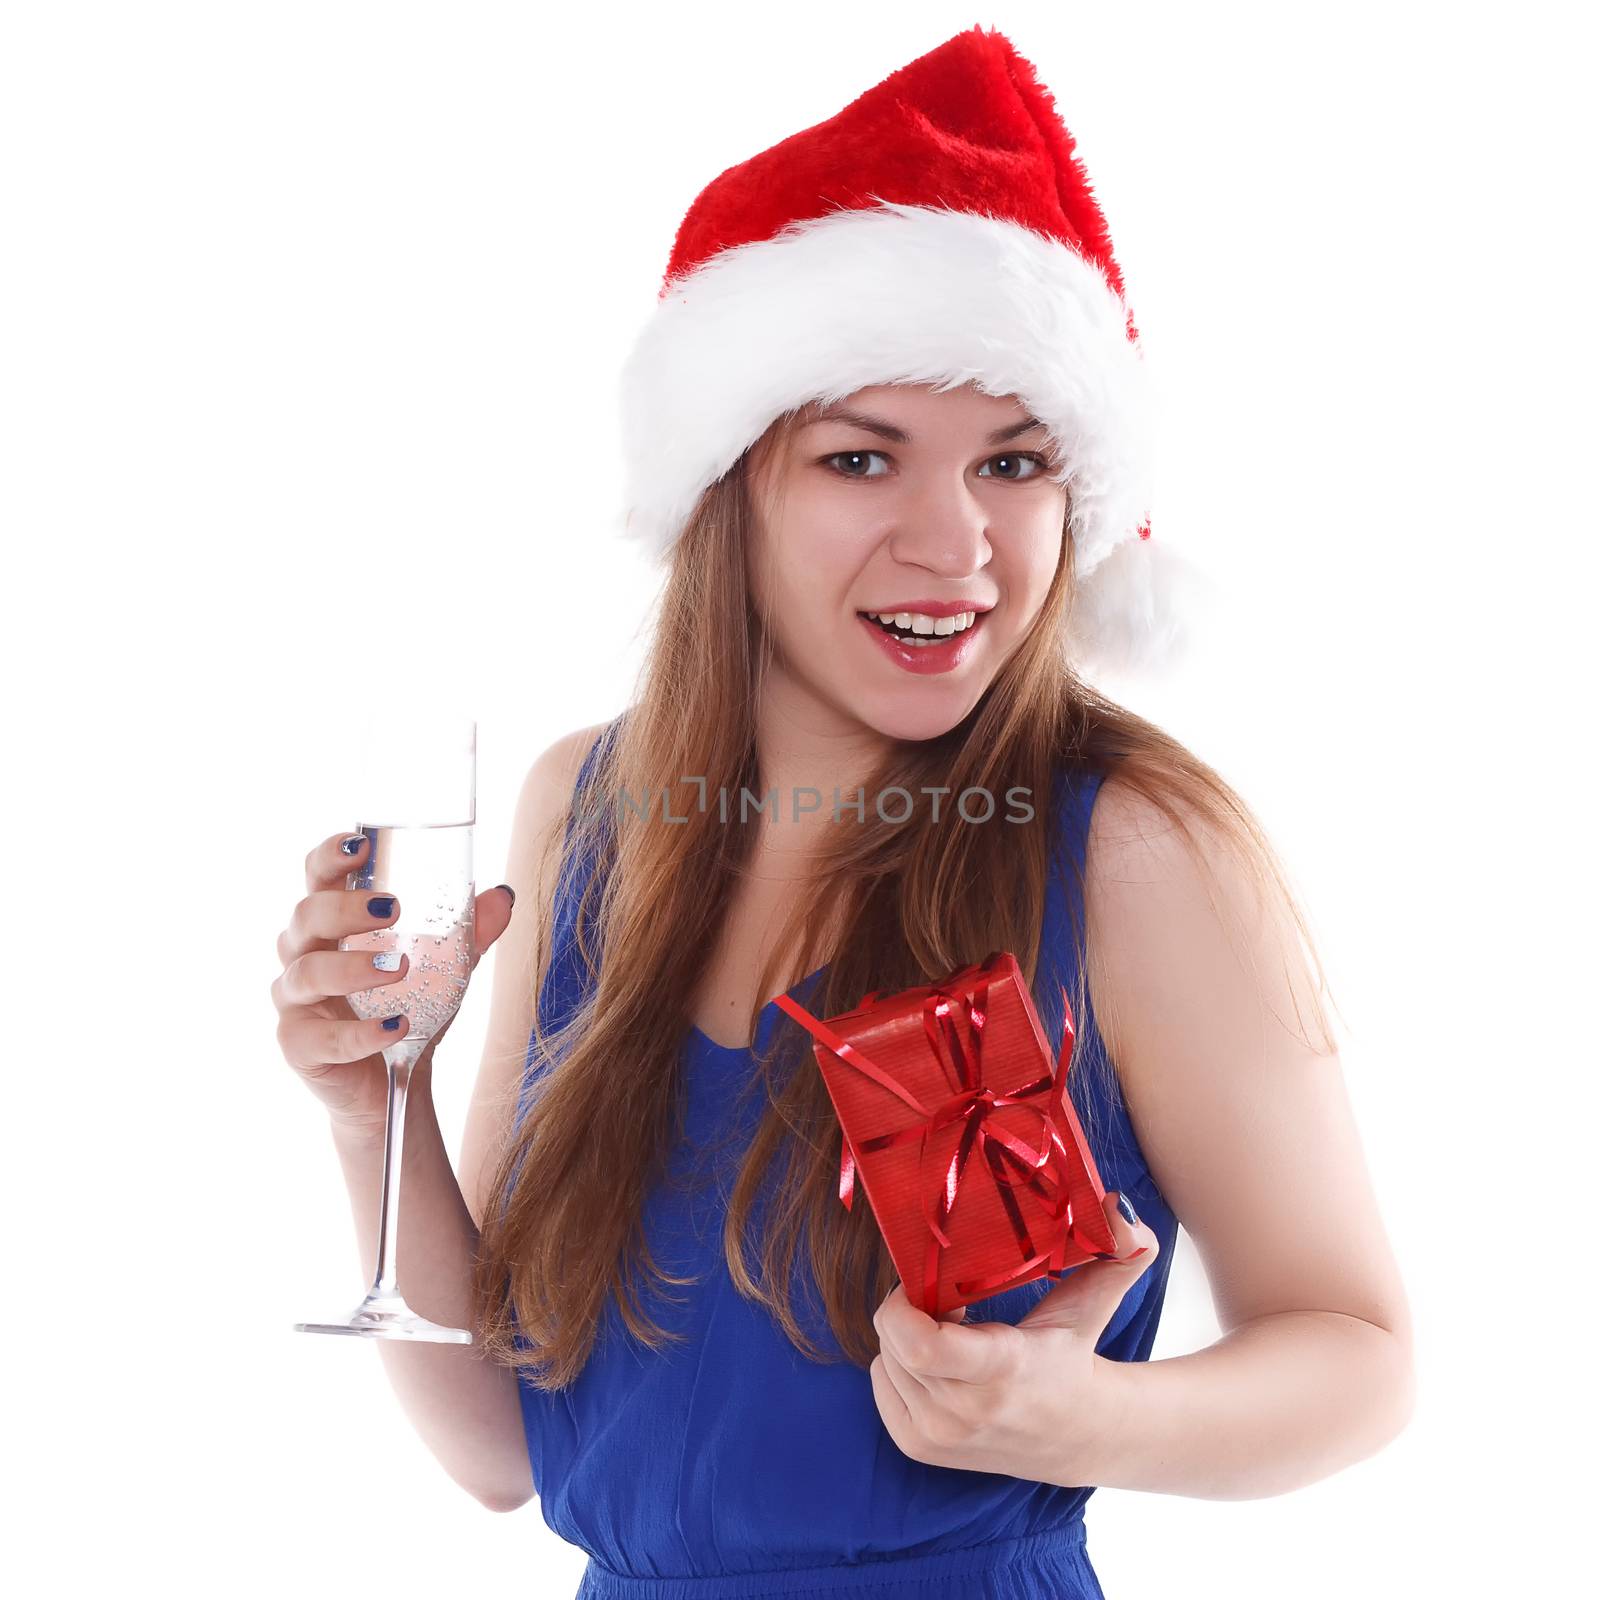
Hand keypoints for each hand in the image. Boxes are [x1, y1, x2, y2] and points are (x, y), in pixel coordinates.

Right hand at [271, 829, 517, 1135]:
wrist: (392, 1080)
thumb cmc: (408, 1004)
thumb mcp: (445, 965)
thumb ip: (469, 932)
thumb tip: (502, 896)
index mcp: (332, 923)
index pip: (316, 876)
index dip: (329, 855)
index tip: (360, 845)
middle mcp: (303, 953)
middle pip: (305, 916)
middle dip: (345, 908)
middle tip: (392, 908)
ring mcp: (295, 1001)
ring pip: (306, 973)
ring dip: (352, 968)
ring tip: (398, 968)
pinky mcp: (298, 1046)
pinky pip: (319, 1038)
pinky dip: (359, 1033)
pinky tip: (395, 1026)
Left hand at [868, 1189, 1160, 1482]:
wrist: (1079, 1436)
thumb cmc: (1075, 1355)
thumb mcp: (1095, 1301)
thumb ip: (1118, 1250)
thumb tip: (1116, 1203)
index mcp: (1002, 1371)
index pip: (919, 1344)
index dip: (904, 1303)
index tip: (932, 1281)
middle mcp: (964, 1412)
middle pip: (895, 1342)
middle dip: (910, 1308)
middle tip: (948, 1300)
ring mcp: (937, 1436)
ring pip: (884, 1359)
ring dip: (905, 1336)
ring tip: (950, 1330)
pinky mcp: (917, 1447)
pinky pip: (881, 1382)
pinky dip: (899, 1362)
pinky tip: (939, 1360)